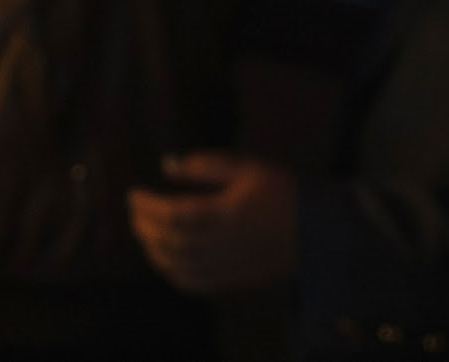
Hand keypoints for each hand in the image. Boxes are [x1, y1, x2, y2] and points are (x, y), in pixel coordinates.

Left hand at [128, 151, 298, 294]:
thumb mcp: (245, 167)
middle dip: (144, 226)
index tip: (133, 194)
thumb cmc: (280, 192)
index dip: (147, 206)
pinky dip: (171, 273)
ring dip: (153, 250)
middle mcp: (223, 244)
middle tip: (133, 211)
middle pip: (171, 241)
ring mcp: (227, 266)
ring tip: (142, 231)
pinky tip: (163, 259)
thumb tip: (168, 165)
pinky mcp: (233, 279)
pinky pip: (194, 284)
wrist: (316, 230)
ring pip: (178, 265)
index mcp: (225, 214)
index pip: (174, 214)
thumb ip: (205, 165)